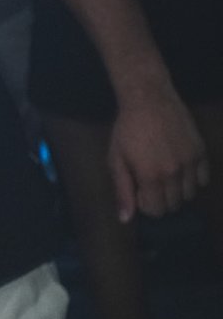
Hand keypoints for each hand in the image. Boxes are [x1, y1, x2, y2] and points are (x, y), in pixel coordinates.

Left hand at [107, 83, 209, 220]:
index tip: (139, 190)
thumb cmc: (127, 129)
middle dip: (160, 199)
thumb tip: (126, 219)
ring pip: (190, 195)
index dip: (145, 204)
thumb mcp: (116, 160)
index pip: (156, 211)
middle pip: (173, 205)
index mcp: (150, 176)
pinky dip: (193, 180)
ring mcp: (190, 161)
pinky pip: (203, 179)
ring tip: (165, 175)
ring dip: (177, 191)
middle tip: (151, 182)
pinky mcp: (201, 151)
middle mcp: (174, 172)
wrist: (149, 98)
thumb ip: (123, 191)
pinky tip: (180, 169)